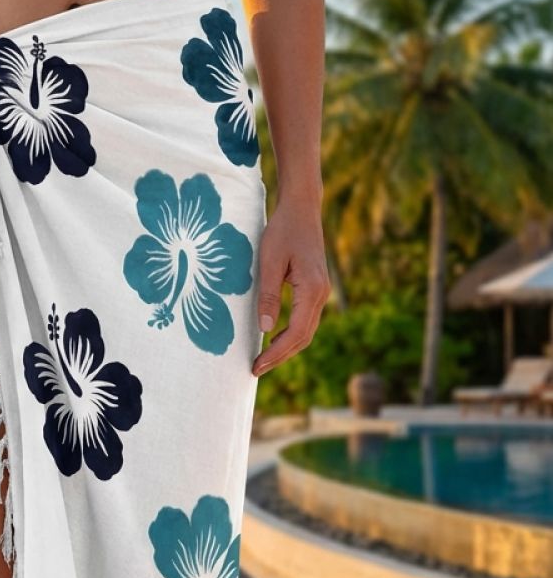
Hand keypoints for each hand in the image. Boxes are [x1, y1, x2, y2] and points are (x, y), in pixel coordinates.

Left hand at [252, 197, 330, 376]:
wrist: (302, 208)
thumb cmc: (282, 230)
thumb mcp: (269, 261)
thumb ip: (268, 295)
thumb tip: (264, 329)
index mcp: (312, 289)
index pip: (295, 333)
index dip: (276, 353)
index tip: (256, 365)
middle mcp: (322, 294)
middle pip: (303, 337)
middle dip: (280, 356)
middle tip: (256, 369)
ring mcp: (321, 292)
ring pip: (306, 331)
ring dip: (286, 348)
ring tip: (263, 359)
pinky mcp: (316, 289)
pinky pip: (305, 320)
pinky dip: (290, 334)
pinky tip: (273, 338)